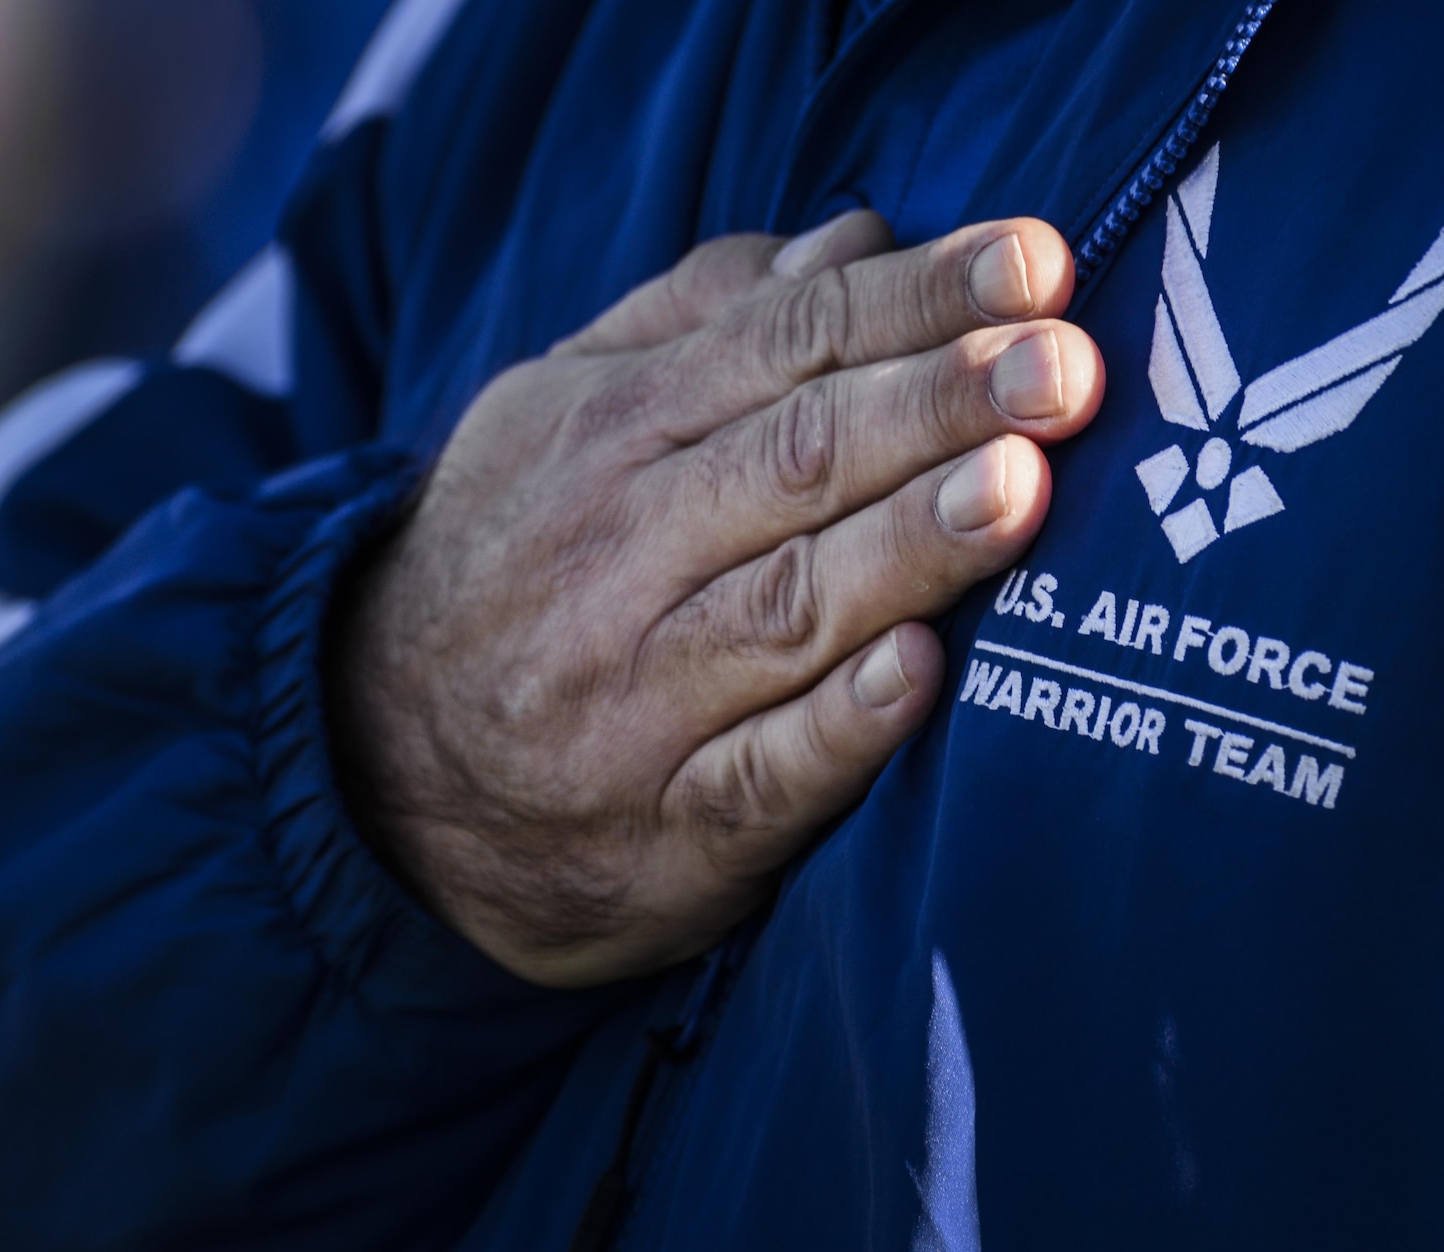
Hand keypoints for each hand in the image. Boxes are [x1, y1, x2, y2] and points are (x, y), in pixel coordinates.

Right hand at [334, 211, 1103, 987]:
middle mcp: (625, 556)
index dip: (915, 303)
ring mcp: (644, 697)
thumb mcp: (562, 416)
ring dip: (907, 549)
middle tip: (1065, 368)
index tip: (1036, 266)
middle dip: (937, 407)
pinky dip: (840, 730)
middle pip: (798, 463)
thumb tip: (854, 234)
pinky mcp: (672, 825)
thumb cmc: (518, 564)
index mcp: (614, 434)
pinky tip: (919, 678)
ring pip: (788, 607)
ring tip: (1018, 492)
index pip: (788, 346)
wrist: (378, 765)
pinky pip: (760, 775)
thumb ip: (701, 323)